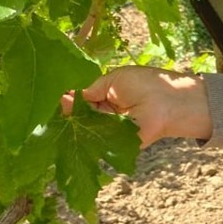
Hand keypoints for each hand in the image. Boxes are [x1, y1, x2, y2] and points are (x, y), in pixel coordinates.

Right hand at [62, 66, 210, 147]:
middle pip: (82, 115)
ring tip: (55, 118)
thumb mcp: (115, 79)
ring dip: (73, 123)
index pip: (84, 99)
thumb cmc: (147, 85)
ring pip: (86, 127)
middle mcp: (110, 113)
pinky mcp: (117, 144)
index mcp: (110, 95)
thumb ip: (93, 89)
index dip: (70, 99)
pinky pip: (97, 141)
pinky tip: (67, 130)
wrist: (172, 101)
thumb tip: (70, 96)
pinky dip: (83, 136)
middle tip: (50, 110)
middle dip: (67, 112)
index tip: (53, 98)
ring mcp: (113, 129)